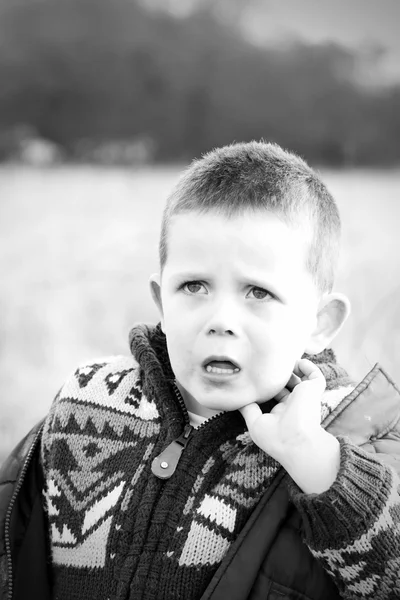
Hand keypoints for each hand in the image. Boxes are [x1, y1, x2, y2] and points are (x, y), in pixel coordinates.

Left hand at [240, 358, 339, 493]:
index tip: (258, 374)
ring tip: (281, 358)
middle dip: (279, 374)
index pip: (275, 394)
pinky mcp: (313, 390)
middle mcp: (293, 404)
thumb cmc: (275, 438)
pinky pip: (316, 376)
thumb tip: (237, 396)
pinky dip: (308, 366)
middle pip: (287, 384)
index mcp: (280, 412)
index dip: (268, 384)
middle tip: (269, 361)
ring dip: (293, 368)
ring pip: (302, 378)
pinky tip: (298, 362)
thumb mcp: (255, 423)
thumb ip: (248, 408)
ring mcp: (303, 397)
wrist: (296, 442)